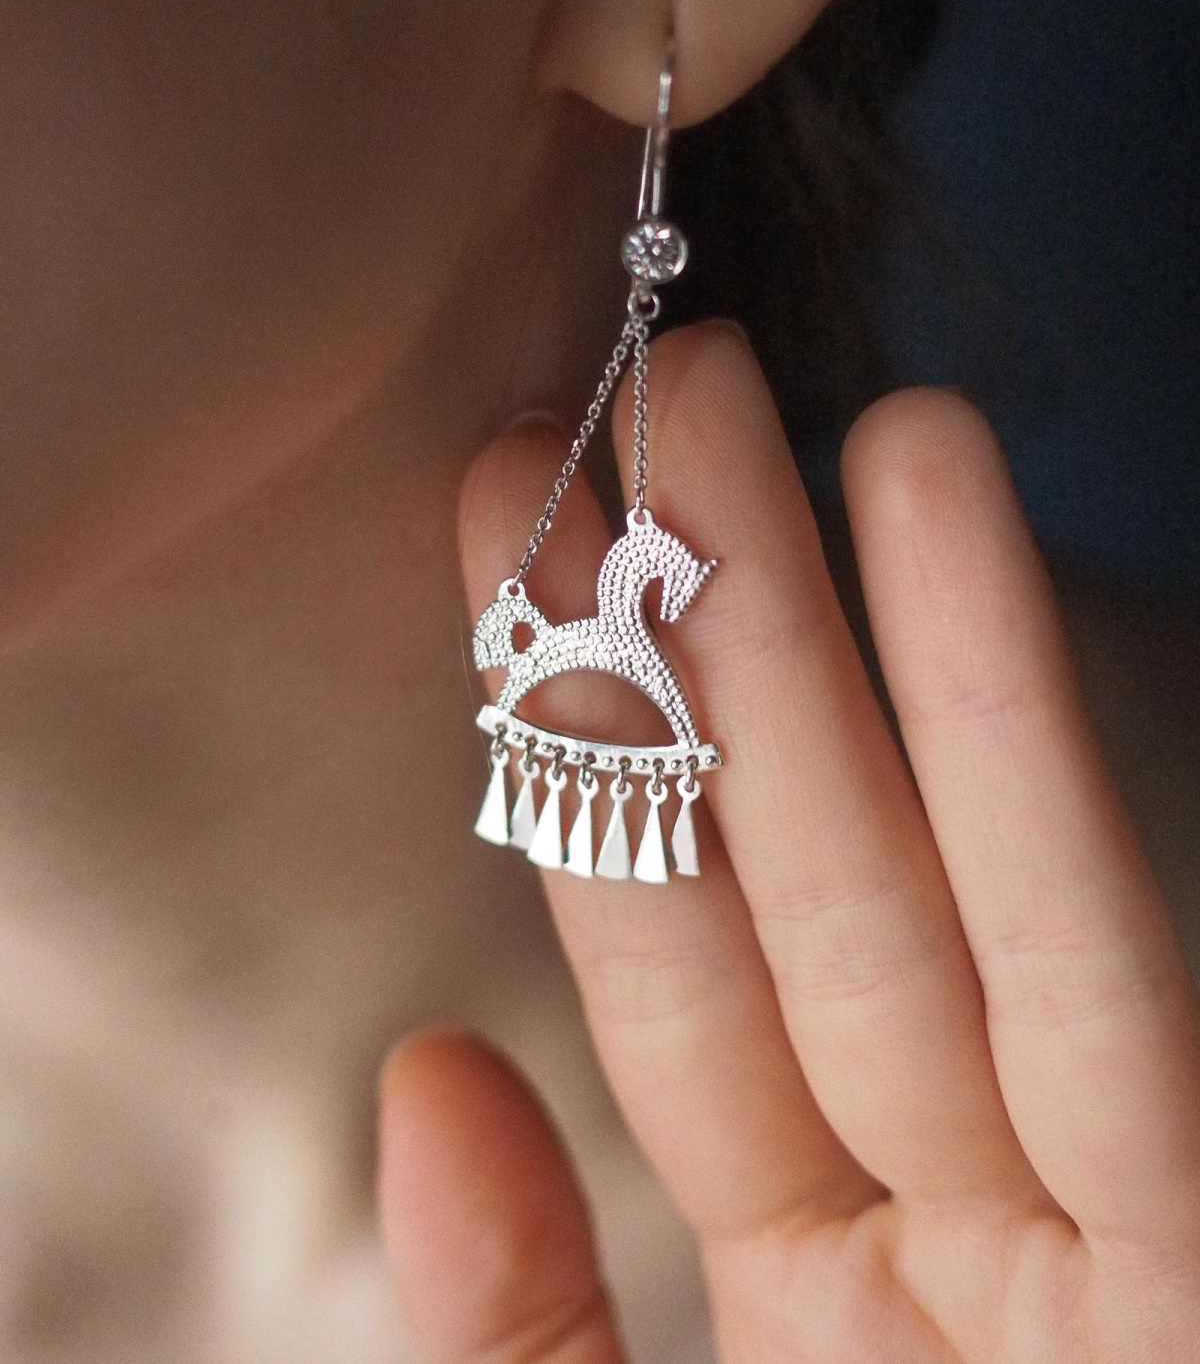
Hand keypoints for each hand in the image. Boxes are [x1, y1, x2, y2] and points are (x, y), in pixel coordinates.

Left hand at [378, 323, 1199, 1360]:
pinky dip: (1030, 756)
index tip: (505, 522)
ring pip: (959, 887)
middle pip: (810, 880)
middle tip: (646, 391)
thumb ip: (520, 1322)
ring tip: (776, 402)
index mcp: (811, 1276)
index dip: (587, 742)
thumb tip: (427, 1076)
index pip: (672, 969)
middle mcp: (953, 1217)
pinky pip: (1122, 996)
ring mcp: (1103, 1226)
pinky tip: (933, 514)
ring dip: (878, 624)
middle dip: (722, 627)